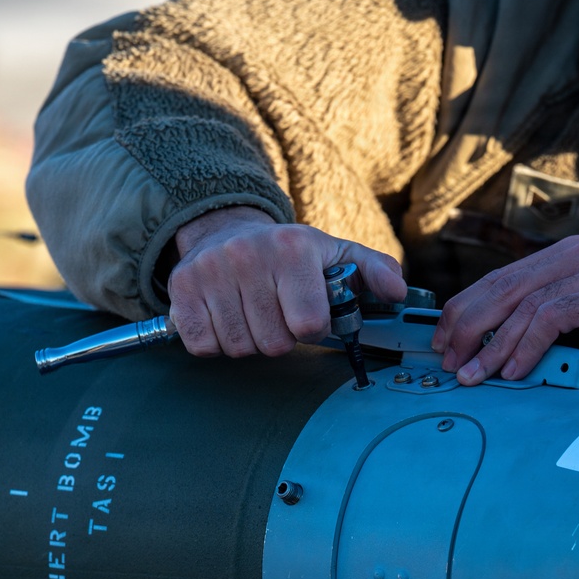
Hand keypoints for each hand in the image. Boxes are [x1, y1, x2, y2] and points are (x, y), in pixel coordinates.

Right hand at [167, 206, 405, 356]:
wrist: (227, 230)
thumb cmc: (290, 253)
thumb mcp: (336, 253)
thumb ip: (374, 270)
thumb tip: (398, 291)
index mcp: (292, 249)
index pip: (308, 324)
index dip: (312, 328)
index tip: (308, 314)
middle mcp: (247, 255)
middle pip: (273, 343)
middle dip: (281, 337)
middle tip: (277, 314)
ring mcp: (209, 272)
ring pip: (239, 348)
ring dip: (250, 341)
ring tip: (253, 313)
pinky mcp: (180, 290)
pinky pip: (203, 346)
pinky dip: (216, 342)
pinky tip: (226, 317)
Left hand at [432, 236, 578, 412]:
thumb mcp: (566, 331)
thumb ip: (530, 320)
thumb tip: (467, 338)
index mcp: (568, 255)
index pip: (502, 278)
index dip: (466, 308)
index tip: (441, 341)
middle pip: (506, 287)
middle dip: (469, 326)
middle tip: (448, 360)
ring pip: (524, 305)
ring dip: (492, 345)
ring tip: (473, 376)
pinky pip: (550, 318)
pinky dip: (525, 347)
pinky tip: (511, 373)